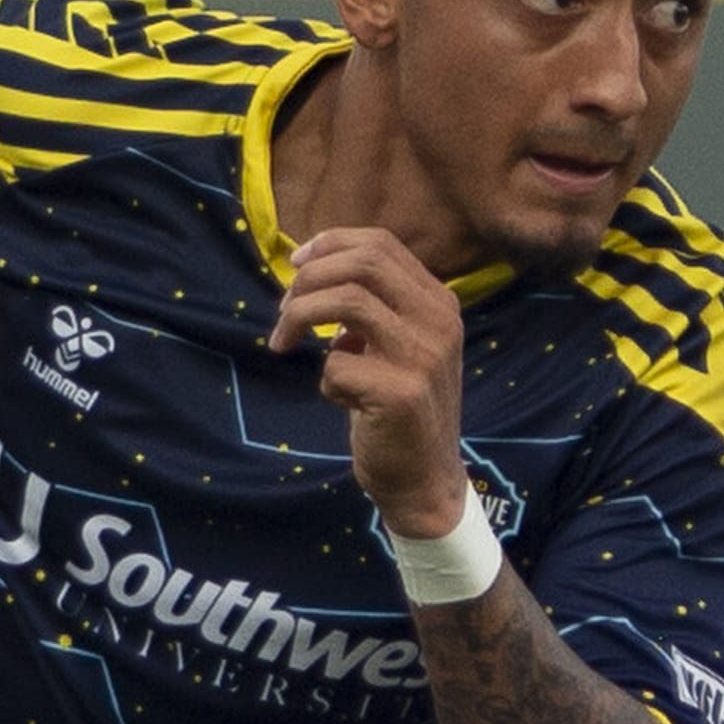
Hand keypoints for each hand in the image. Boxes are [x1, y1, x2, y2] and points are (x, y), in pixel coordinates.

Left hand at [277, 225, 472, 538]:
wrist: (424, 479)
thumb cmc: (400, 411)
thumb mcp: (397, 347)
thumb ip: (373, 307)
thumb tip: (312, 271)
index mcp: (439, 304)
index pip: (381, 244)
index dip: (330, 243)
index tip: (297, 264)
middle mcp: (440, 324)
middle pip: (363, 263)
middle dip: (309, 278)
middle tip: (284, 310)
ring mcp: (424, 357)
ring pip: (347, 300)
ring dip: (301, 316)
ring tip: (285, 341)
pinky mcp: (401, 394)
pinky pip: (338, 364)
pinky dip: (326, 380)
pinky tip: (341, 399)